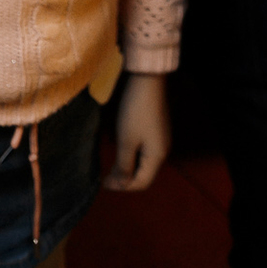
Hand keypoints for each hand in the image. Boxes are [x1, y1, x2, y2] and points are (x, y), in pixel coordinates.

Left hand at [104, 73, 170, 191]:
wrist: (147, 80)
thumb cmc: (135, 112)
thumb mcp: (126, 140)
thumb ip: (124, 165)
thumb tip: (120, 185)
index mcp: (157, 156)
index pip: (141, 183)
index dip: (123, 187)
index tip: (104, 184)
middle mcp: (163, 150)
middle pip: (144, 174)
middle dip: (125, 178)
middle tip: (106, 177)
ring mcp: (161, 139)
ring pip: (144, 161)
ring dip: (128, 166)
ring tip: (111, 166)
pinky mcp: (157, 128)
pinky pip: (145, 150)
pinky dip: (132, 154)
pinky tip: (122, 149)